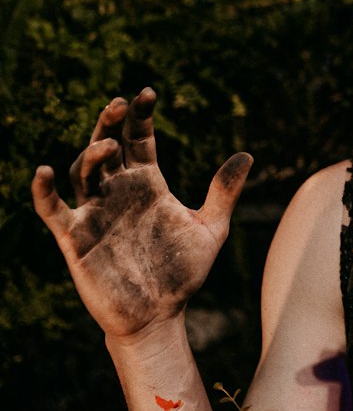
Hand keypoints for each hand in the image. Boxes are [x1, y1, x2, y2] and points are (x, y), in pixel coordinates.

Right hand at [32, 88, 251, 340]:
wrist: (160, 317)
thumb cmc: (183, 274)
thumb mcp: (210, 229)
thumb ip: (224, 193)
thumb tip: (248, 155)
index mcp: (147, 184)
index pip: (140, 139)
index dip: (140, 116)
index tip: (148, 93)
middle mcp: (118, 192)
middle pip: (108, 146)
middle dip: (111, 123)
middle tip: (120, 103)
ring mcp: (96, 212)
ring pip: (84, 172)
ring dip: (92, 154)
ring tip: (109, 145)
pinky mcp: (77, 237)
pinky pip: (54, 211)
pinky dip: (45, 192)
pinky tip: (45, 172)